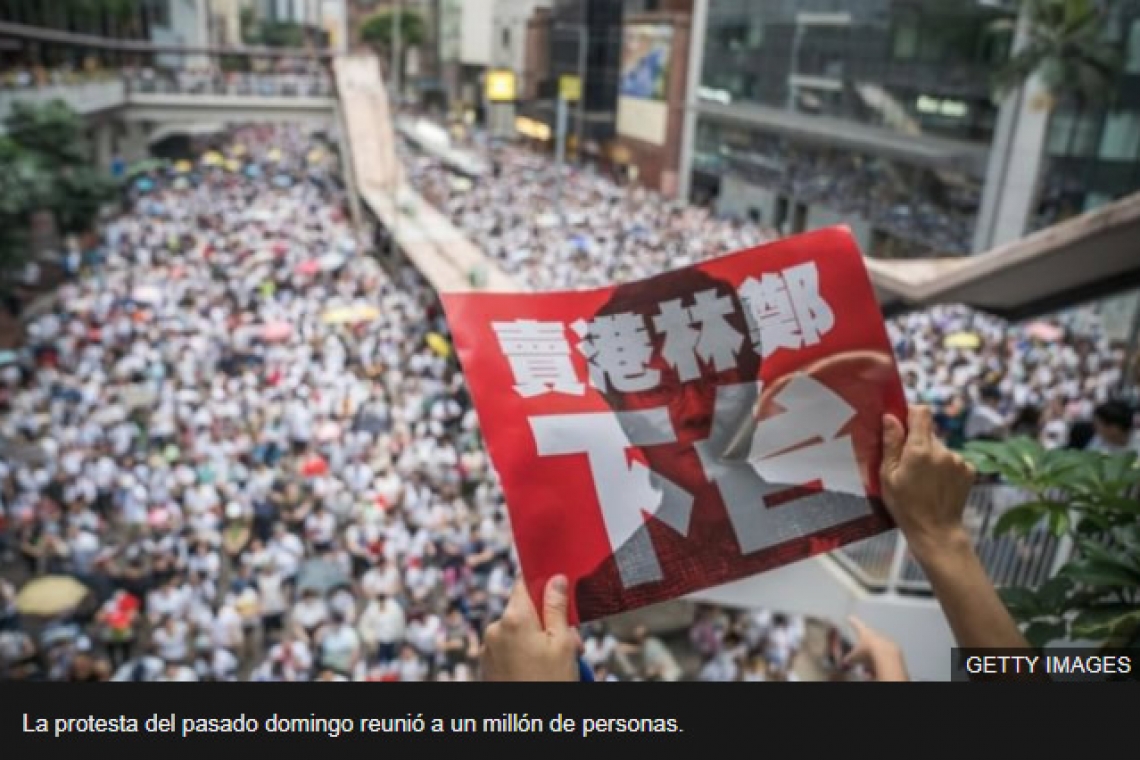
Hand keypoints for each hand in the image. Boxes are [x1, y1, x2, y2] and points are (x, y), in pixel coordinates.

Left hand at [481, 575, 579, 681]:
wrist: (528, 725)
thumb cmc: (549, 684)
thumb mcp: (563, 643)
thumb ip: (557, 608)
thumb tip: (556, 579)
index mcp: (514, 618)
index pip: (524, 582)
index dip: (543, 584)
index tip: (558, 592)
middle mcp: (495, 629)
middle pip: (525, 611)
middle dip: (547, 621)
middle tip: (570, 643)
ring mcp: (488, 648)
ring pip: (518, 631)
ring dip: (537, 640)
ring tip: (557, 664)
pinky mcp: (487, 665)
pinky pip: (508, 649)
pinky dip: (524, 654)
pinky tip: (540, 671)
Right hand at [843, 616, 907, 681]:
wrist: (887, 656)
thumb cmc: (867, 652)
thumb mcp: (854, 657)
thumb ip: (849, 658)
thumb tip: (844, 661)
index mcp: (864, 631)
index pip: (856, 624)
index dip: (852, 622)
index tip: (850, 618)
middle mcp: (875, 633)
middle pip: (867, 638)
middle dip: (863, 648)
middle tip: (859, 656)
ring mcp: (885, 639)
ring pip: (875, 648)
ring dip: (871, 657)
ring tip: (867, 669)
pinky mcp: (893, 648)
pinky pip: (883, 654)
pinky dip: (878, 661)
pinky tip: (875, 670)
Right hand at [881, 406, 975, 558]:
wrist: (936, 531)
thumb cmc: (906, 507)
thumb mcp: (888, 476)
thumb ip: (891, 444)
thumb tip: (890, 417)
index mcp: (920, 449)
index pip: (921, 412)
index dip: (911, 413)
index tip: (902, 424)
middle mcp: (943, 450)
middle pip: (929, 432)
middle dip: (917, 442)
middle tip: (908, 464)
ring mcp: (959, 460)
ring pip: (940, 447)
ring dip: (931, 456)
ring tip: (923, 479)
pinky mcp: (969, 470)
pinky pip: (953, 459)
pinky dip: (945, 467)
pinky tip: (937, 484)